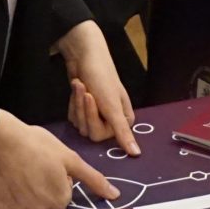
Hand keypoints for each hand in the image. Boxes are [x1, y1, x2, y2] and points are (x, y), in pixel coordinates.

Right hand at [0, 110, 114, 208]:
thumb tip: (115, 195)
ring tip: (19, 171)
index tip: (49, 165)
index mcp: (60, 200)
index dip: (58, 179)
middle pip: (45, 203)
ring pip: (25, 205)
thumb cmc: (38, 144)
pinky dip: (6, 195)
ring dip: (24, 192)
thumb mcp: (70, 158)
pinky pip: (5, 206)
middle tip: (34, 167)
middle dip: (42, 188)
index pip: (64, 196)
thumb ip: (93, 179)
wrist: (1, 138)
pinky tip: (6, 178)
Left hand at [58, 21, 140, 155]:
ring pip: (80, 124)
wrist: (84, 54)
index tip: (92, 98)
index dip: (92, 117)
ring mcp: (97, 114)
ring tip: (81, 85)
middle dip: (83, 109)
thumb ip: (122, 131)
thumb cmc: (101, 76)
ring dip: (77, 103)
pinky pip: (73, 116)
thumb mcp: (112, 105)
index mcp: (123, 120)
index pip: (101, 135)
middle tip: (85, 90)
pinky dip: (73, 102)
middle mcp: (111, 120)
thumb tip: (136, 154)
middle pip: (88, 131)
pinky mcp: (84, 109)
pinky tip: (77, 87)